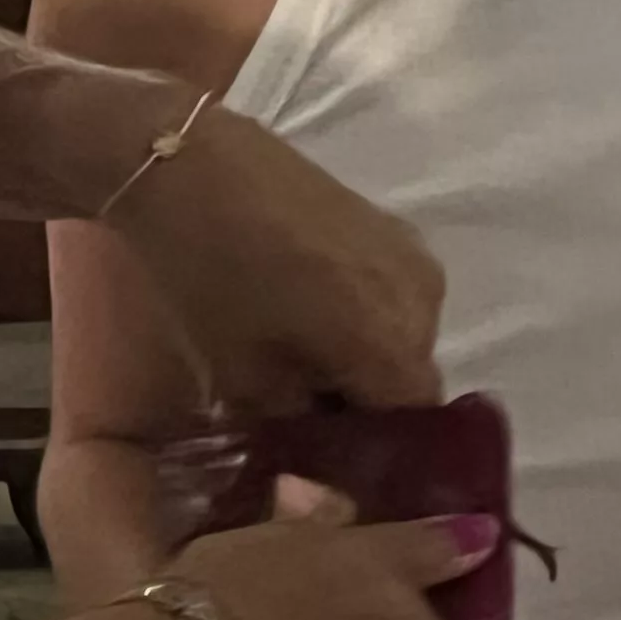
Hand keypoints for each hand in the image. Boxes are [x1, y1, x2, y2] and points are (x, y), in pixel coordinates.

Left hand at [99, 104, 444, 410]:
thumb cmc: (216, 280)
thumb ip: (294, 419)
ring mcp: (412, 256)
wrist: (196, 170)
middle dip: (369, 394)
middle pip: (411, 372)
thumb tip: (315, 434)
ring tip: (305, 349)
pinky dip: (363, 309)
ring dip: (366, 350)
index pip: (416, 419)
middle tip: (309, 403)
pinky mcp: (392, 225)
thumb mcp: (243, 375)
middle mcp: (425, 302)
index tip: (332, 449)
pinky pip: (393, 290)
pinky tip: (309, 303)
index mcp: (394, 344)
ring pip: (403, 330)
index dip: (378, 443)